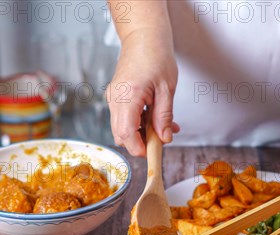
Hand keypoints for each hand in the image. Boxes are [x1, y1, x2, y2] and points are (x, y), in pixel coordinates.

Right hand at [106, 29, 179, 156]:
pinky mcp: (115, 97)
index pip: (126, 133)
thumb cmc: (155, 56)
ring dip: (139, 132)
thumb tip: (164, 138)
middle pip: (120, 135)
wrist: (143, 37)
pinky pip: (122, 117)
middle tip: (160, 138)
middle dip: (139, 142)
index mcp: (128, 97)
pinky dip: (136, 122)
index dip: (138, 148)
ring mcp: (112, 99)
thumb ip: (164, 117)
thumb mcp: (167, 90)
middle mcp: (115, 100)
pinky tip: (152, 117)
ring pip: (121, 128)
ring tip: (160, 125)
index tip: (152, 153)